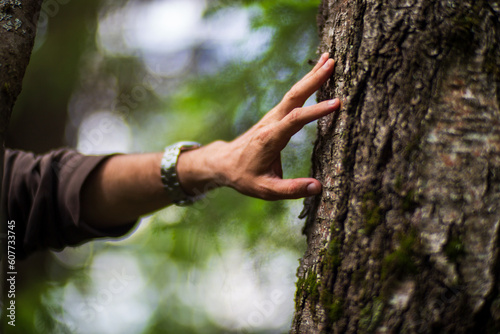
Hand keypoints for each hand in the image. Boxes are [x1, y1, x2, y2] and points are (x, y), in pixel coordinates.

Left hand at [178, 53, 339, 199]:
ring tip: (329, 59)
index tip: (337, 102)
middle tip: (333, 62)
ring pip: (294, 93)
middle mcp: (271, 122)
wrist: (224, 163)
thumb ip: (291, 190)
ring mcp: (272, 117)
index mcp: (270, 139)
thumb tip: (318, 187)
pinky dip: (305, 84)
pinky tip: (316, 75)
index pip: (296, 120)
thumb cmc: (244, 177)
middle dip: (313, 79)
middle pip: (294, 96)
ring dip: (311, 76)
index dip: (316, 111)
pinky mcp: (274, 116)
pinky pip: (292, 97)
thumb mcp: (265, 190)